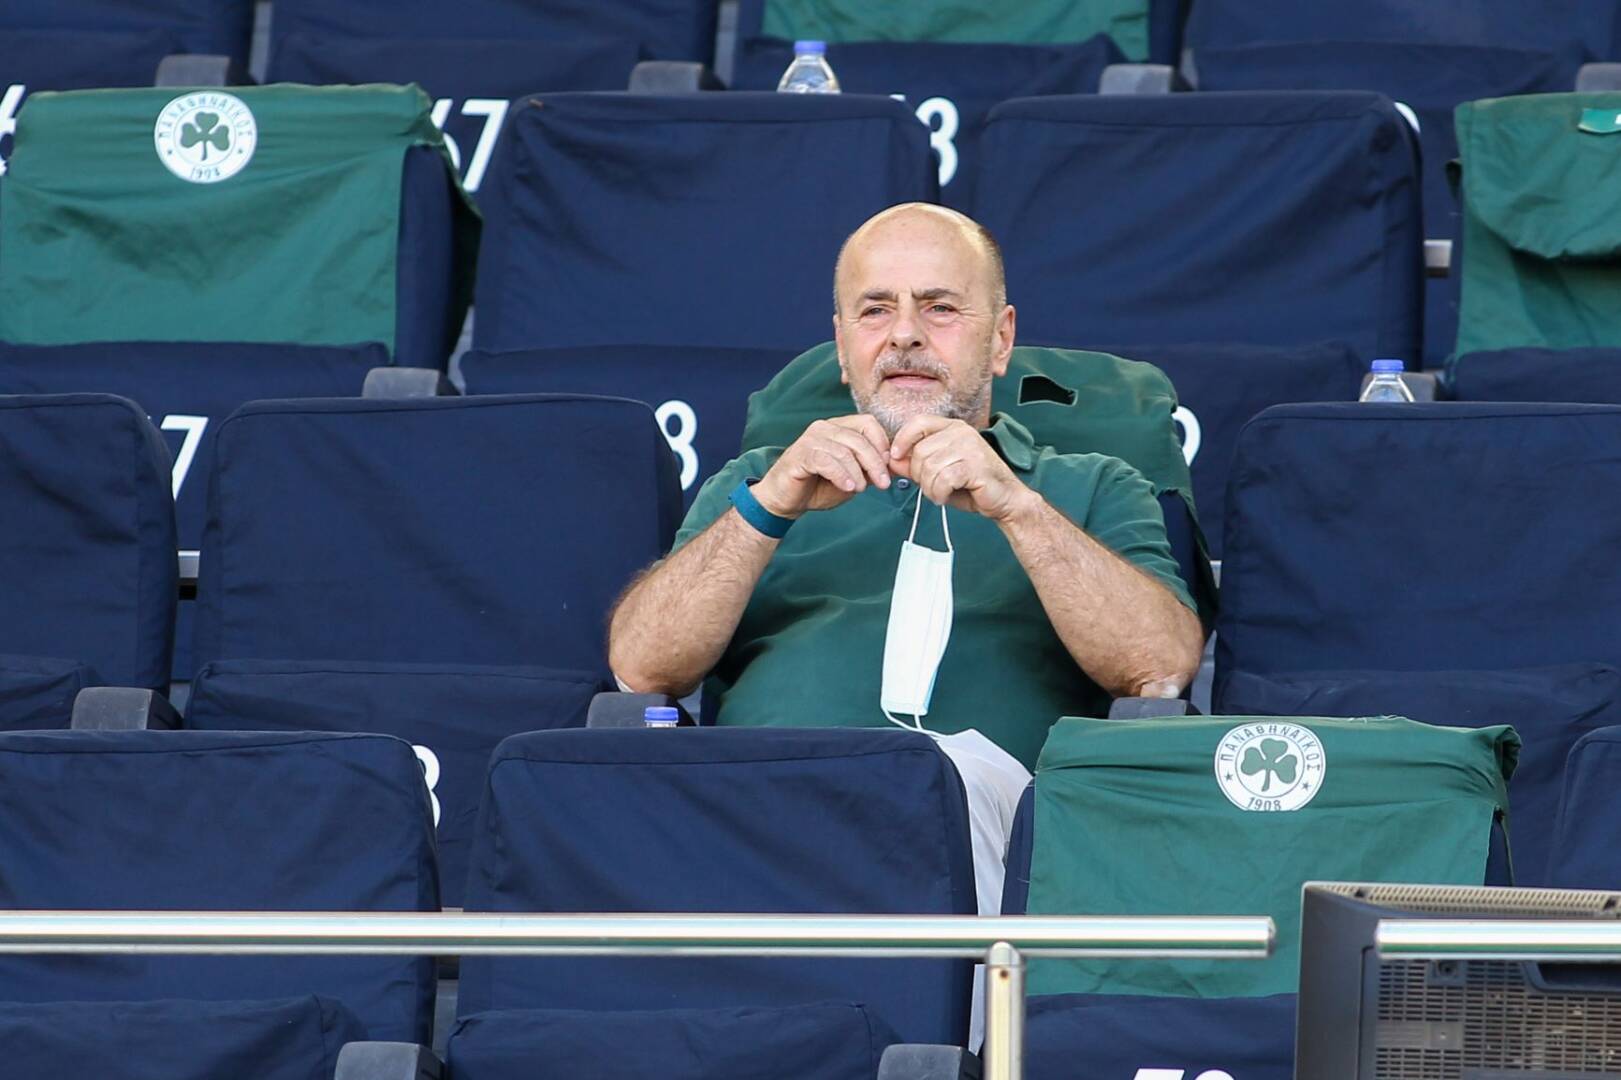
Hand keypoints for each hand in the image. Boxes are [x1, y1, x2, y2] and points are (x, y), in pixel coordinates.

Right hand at [752, 415, 892, 517]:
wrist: (785, 500)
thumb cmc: (817, 486)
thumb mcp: (851, 478)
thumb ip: (868, 469)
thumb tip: (893, 466)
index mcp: (838, 428)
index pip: (868, 423)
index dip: (882, 444)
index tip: (889, 467)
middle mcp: (824, 428)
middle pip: (859, 438)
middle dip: (875, 463)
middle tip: (883, 483)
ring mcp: (810, 439)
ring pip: (844, 450)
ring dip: (858, 472)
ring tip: (860, 489)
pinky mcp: (800, 454)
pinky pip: (826, 461)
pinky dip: (841, 475)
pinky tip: (848, 487)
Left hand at [889, 416, 1032, 521]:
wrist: (1005, 500)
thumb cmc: (971, 486)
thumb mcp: (938, 472)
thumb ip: (915, 465)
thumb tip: (892, 461)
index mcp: (952, 428)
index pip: (918, 422)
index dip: (902, 439)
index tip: (896, 457)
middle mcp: (961, 432)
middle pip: (920, 451)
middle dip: (919, 476)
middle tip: (932, 486)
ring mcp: (970, 447)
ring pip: (929, 467)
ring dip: (929, 488)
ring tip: (941, 493)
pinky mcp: (975, 465)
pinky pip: (943, 479)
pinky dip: (939, 493)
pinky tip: (946, 496)